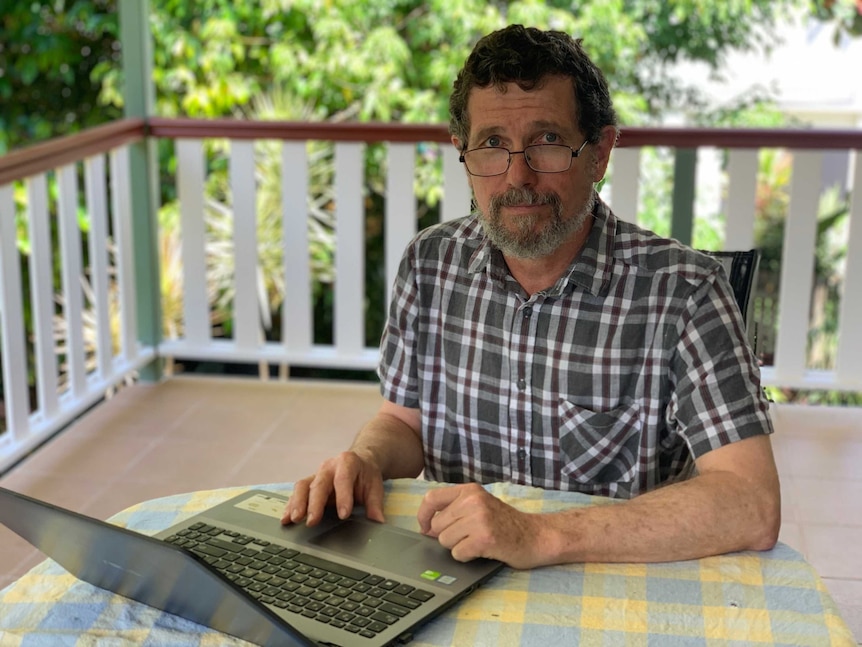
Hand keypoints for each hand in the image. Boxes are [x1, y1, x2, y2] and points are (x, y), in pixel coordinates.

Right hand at [281, 451, 384, 526]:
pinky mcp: (309, 484)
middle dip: (314, 504)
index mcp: (347, 462)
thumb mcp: (375, 486)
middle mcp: (328, 466)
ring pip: (303, 487)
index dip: (343, 497)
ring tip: (293, 520)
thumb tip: (378, 521)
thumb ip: (375, 503)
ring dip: (297, 504)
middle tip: (312, 521)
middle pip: (319, 484)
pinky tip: (286, 519)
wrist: (359, 462)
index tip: (344, 515)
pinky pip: (297, 493)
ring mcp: (316, 474)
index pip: (343, 479)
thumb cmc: (366, 475)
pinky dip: (291, 506)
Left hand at [417, 483, 542, 568]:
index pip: (432, 498)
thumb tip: (427, 527)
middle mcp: (473, 501)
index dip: (423, 516)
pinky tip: (481, 551)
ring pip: (445, 541)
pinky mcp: (485, 538)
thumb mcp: (479, 507)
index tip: (425, 528)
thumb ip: (454, 510)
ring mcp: (479, 519)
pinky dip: (466, 557)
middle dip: (448, 536)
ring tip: (477, 542)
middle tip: (468, 537)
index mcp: (470, 490)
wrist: (535, 536)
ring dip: (458, 547)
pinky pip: (458, 553)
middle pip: (437, 526)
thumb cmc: (505, 524)